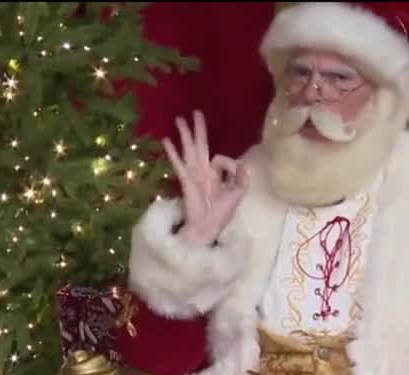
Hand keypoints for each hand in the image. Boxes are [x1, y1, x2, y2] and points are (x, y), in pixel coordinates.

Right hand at [162, 111, 248, 245]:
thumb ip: (242, 177)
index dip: (228, 163)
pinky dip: (173, 152)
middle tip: (195, 112)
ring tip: (179, 119)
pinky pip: (179, 163)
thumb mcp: (238, 193)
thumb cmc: (221, 214)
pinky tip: (166, 140)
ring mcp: (193, 174)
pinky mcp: (186, 180)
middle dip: (198, 129)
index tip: (235, 172)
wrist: (208, 227)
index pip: (219, 158)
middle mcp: (202, 170)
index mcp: (214, 174)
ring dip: (185, 134)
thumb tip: (242, 163)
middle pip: (200, 145)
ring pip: (189, 149)